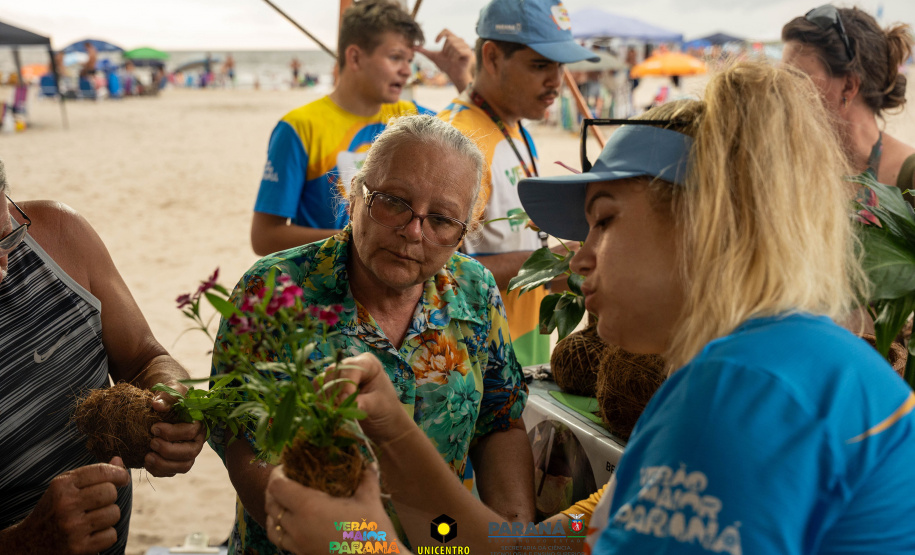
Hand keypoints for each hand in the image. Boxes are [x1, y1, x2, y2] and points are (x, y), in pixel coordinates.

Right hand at [12, 457, 129, 554]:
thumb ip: (92, 474)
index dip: (119, 473)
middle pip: (111, 492)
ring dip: (108, 517)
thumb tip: (119, 461)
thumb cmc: (53, 510)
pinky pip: (111, 535)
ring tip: (91, 520)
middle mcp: (66, 505)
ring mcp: (72, 527)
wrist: (28, 543)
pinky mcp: (78, 548)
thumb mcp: (65, 488)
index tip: (123, 478)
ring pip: (113, 514)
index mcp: (62, 486)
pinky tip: (90, 534)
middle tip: (96, 504)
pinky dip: (105, 536)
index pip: (101, 471)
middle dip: (109, 498)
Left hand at [145, 383, 205, 476]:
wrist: (165, 402)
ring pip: (183, 466)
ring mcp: (188, 452)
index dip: (173, 433)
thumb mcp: (171, 389)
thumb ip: (167, 395)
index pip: (192, 432)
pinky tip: (147, 462)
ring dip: (164, 464)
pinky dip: (159, 471)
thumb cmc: (170, 395)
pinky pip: (172, 472)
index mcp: (199, 422)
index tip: (154, 428)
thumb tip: (157, 406)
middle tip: (151, 442)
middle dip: (169, 451)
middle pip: (190, 453)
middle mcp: (197, 439)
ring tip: (147, 456)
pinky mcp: (177, 461)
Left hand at [265, 464, 392, 554]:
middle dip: (273, 490)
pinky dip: (281, 530)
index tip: (287, 466)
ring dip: (273, 513)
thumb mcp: (370, 499)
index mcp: (308, 507)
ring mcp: (298, 545)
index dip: (277, 474)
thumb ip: (366, 477)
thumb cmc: (372, 531)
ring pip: (271, 527)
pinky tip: (294, 525)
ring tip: (283, 503)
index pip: (277, 487)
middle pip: (270, 505)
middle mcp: (297, 526)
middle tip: (285, 480)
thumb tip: (368, 461)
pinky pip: (282, 542)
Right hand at [322, 352, 408, 443]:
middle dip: (334, 391)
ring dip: (326, 396)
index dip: (345, 384)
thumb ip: (361, 403)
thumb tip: (343, 402)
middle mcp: (352, 364)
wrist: (383, 422)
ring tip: (336, 410)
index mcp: (367, 363)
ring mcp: (340, 374)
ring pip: (323, 379)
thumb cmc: (385, 410)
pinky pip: (318, 387)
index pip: (350, 368)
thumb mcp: (377, 406)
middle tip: (339, 408)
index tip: (345, 401)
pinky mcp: (331, 385)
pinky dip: (320, 399)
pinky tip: (329, 409)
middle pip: (334, 371)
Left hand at [416, 29, 472, 92]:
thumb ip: (424, 51)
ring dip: (450, 55)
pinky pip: (459, 50)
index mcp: (452, 39)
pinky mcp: (469, 52)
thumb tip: (412, 47)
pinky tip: (456, 61)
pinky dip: (455, 57)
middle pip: (449, 39)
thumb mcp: (433, 57)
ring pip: (454, 45)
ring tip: (452, 60)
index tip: (435, 42)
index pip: (446, 30)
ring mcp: (466, 46)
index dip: (440, 34)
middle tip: (447, 57)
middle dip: (445, 50)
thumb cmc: (445, 65)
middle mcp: (460, 41)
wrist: (454, 75)